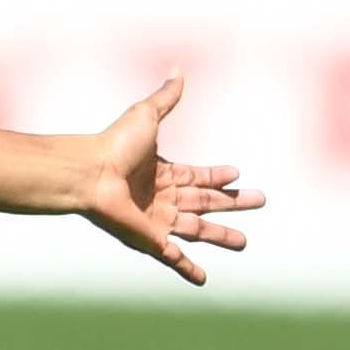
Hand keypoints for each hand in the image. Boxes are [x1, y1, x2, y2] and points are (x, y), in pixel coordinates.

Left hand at [74, 76, 261, 285]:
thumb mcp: (146, 115)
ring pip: (197, 231)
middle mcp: (161, 198)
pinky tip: (202, 280)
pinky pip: (173, 257)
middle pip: (205, 203)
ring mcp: (156, 221)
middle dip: (233, 205)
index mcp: (163, 172)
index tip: (237, 175)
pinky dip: (187, 269)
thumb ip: (166, 98)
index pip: (198, 176)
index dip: (217, 176)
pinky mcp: (149, 239)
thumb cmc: (114, 144)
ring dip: (221, 236)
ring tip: (244, 243)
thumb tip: (177, 70)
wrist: (90, 173)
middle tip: (259, 201)